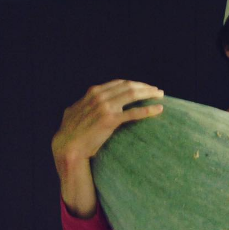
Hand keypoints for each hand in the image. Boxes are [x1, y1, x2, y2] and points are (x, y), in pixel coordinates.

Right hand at [52, 80, 163, 217]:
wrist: (68, 147)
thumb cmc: (72, 133)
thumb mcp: (76, 112)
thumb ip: (86, 104)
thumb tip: (90, 103)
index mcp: (93, 92)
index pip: (119, 83)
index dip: (134, 84)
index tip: (145, 87)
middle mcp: (99, 96)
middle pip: (128, 86)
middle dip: (145, 87)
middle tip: (158, 91)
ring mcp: (105, 107)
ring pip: (132, 95)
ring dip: (149, 94)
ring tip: (160, 96)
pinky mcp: (110, 120)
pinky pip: (134, 112)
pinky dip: (148, 109)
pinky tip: (159, 109)